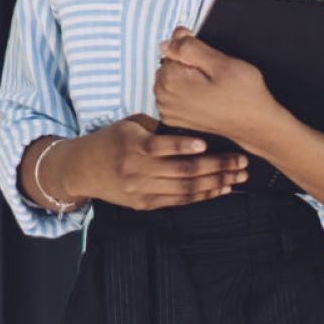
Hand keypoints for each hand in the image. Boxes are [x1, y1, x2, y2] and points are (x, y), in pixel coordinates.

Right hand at [59, 115, 247, 212]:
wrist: (82, 169)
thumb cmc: (110, 141)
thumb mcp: (128, 125)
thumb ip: (155, 125)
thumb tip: (187, 120)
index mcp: (132, 146)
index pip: (161, 147)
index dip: (184, 147)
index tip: (205, 144)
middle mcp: (138, 170)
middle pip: (182, 170)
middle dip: (216, 166)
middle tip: (241, 161)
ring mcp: (142, 190)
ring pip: (185, 189)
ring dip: (216, 183)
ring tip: (238, 176)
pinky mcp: (145, 204)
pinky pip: (179, 201)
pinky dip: (202, 195)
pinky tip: (220, 188)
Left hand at [153, 29, 279, 148]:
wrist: (254, 124)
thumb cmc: (243, 94)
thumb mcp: (220, 62)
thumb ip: (189, 47)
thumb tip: (167, 42)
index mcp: (171, 80)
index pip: (170, 49)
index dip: (191, 50)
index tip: (209, 63)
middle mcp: (163, 97)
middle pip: (167, 64)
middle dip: (186, 65)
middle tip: (213, 77)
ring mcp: (167, 110)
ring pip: (169, 78)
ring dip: (185, 78)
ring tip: (210, 88)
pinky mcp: (173, 119)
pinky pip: (171, 94)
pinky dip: (184, 92)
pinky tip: (203, 98)